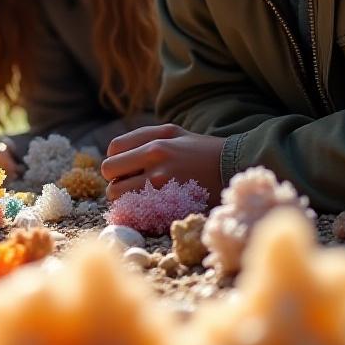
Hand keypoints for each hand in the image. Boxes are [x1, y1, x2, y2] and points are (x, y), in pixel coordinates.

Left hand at [101, 124, 223, 202]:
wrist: (234, 168)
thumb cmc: (202, 150)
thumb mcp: (173, 132)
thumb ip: (142, 138)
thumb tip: (113, 151)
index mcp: (155, 142)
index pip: (112, 151)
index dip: (116, 159)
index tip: (126, 166)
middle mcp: (155, 161)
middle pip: (109, 173)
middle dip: (115, 178)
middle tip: (129, 182)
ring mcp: (161, 185)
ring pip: (117, 195)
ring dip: (122, 196)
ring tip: (139, 196)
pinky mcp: (169, 205)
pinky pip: (135, 211)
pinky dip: (135, 210)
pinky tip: (149, 207)